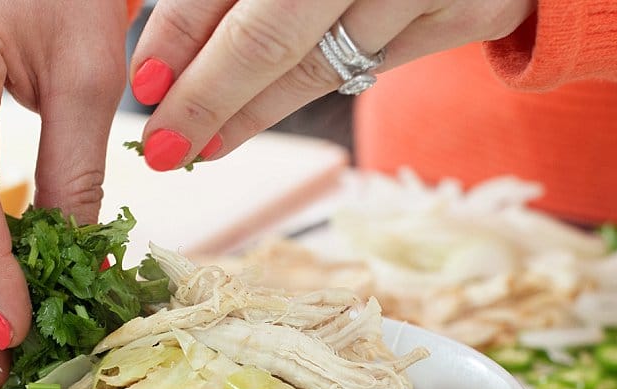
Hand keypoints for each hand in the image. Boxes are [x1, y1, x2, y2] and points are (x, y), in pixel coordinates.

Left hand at [128, 0, 535, 169]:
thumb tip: (159, 57)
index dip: (178, 32)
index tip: (142, 86)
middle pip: (272, 32)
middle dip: (207, 96)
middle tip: (162, 147)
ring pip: (319, 63)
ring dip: (249, 112)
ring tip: (200, 145)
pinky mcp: (473, 7)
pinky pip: (371, 65)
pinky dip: (305, 94)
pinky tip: (254, 118)